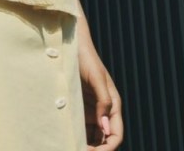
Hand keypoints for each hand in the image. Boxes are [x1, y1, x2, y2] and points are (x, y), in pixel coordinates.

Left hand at [77, 19, 122, 148]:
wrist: (69, 44)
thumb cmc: (85, 58)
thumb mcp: (96, 78)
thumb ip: (103, 101)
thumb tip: (105, 128)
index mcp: (113, 105)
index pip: (116, 134)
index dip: (108, 147)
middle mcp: (103, 110)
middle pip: (104, 139)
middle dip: (96, 149)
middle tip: (79, 150)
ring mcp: (90, 109)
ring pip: (91, 136)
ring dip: (86, 144)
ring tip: (71, 146)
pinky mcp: (77, 106)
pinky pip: (79, 126)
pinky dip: (76, 135)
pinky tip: (67, 139)